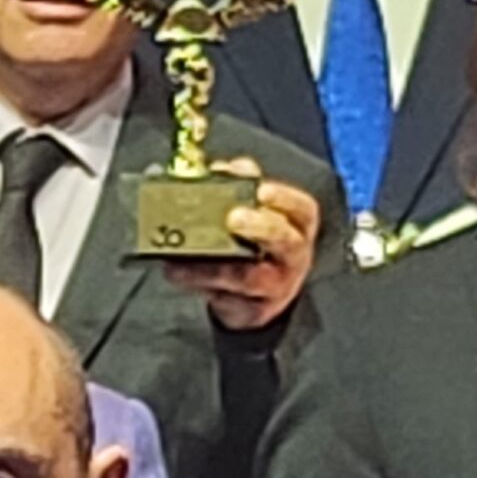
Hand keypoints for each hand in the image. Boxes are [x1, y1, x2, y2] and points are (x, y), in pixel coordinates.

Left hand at [163, 157, 320, 330]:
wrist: (259, 293)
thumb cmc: (256, 239)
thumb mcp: (255, 210)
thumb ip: (241, 185)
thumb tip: (219, 167)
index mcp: (298, 225)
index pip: (302, 209)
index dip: (284, 199)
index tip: (261, 190)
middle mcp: (293, 257)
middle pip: (285, 242)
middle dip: (260, 228)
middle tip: (234, 218)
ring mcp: (275, 287)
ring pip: (248, 277)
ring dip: (213, 265)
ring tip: (183, 253)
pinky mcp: (252, 310)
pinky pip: (224, 297)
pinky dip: (196, 281)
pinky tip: (174, 270)